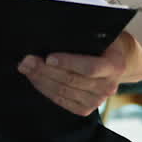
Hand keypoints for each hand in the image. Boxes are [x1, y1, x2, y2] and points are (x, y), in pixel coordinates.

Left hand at [17, 33, 132, 115]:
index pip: (90, 68)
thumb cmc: (102, 43)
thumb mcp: (100, 35)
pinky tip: (36, 79)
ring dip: (41, 80)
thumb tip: (53, 32)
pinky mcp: (86, 109)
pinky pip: (62, 101)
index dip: (68, 63)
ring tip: (26, 68)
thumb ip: (84, 36)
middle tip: (27, 61)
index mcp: (115, 66)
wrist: (114, 61)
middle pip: (72, 80)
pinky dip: (46, 90)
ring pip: (63, 92)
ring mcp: (98, 100)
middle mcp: (108, 86)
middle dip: (46, 70)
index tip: (48, 57)